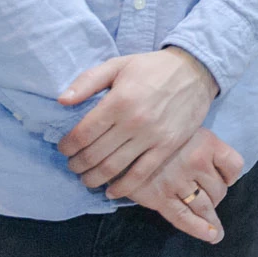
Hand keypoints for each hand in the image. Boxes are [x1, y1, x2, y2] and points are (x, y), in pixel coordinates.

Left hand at [57, 47, 218, 194]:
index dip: (67, 146)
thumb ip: (88, 81)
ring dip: (93, 178)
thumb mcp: (118, 65)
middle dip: (77, 164)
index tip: (64, 149)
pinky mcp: (168, 147)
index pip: (82, 134)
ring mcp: (152, 137)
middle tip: (73, 165)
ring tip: (86, 178)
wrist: (196, 71)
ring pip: (113, 168)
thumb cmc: (153, 68)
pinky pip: (141, 174)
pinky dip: (122, 188)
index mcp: (118, 101)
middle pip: (94, 154)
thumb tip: (61, 101)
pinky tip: (111, 191)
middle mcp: (133, 122)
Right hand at [125, 127, 244, 243]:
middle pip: (219, 188)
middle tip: (209, 198)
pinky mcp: (159, 197)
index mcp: (206, 143)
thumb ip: (205, 146)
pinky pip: (184, 218)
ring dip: (211, 218)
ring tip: (216, 229)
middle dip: (217, 196)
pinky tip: (211, 236)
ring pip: (205, 205)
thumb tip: (221, 172)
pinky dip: (199, 229)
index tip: (226, 179)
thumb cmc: (159, 135)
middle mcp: (195, 162)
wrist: (123, 141)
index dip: (232, 176)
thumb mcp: (188, 129)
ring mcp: (178, 182)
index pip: (234, 165)